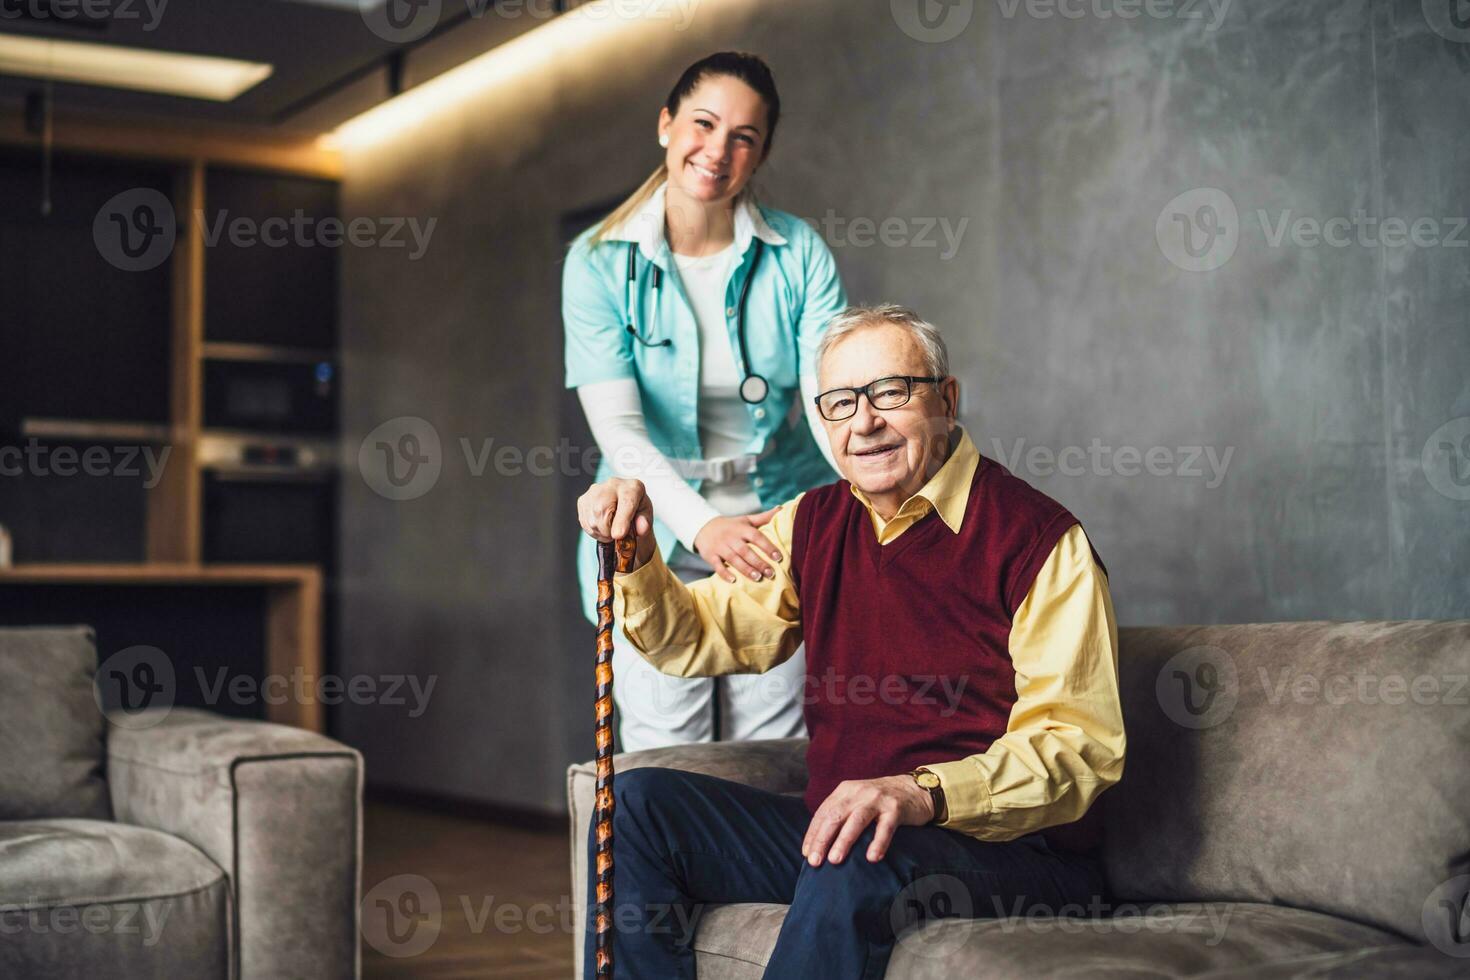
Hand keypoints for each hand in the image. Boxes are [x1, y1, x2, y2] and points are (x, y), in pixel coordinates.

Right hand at [576, 478, 656, 569]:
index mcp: (632, 487)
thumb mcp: (646, 517)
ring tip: (611, 530)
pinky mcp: (583, 500)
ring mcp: (594, 491)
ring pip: (592, 519)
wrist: (624, 506)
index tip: (618, 535)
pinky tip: (602, 527)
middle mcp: (612, 484)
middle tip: (617, 535)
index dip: (621, 520)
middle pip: (601, 510)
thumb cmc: (636, 511)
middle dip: (608, 529)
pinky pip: (584, 522)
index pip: (626, 502)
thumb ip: (645, 522)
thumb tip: (641, 529)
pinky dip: (593, 531)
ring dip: (601, 532)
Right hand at [693, 510, 781, 583]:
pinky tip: (734, 581)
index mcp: (741, 529)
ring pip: (733, 559)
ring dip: (746, 570)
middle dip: (759, 563)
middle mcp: (731, 537)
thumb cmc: (731, 526)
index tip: (779, 557)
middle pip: (746, 551)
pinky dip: (724, 573)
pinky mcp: (710, 555)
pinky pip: (717, 566)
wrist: (703, 526)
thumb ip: (763, 517)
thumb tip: (781, 508)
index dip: (768, 547)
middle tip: (771, 573)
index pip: (756, 536)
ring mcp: (720, 547)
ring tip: (758, 578)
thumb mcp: (745, 520)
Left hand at [801, 776, 933, 866]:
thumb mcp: (856, 802)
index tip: (806, 854)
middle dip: (823, 839)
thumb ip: (840, 816)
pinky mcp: (895, 808)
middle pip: (835, 816)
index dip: (813, 834)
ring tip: (835, 860)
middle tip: (814, 861)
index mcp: (844, 791)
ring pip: (857, 820)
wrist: (914, 789)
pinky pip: (885, 827)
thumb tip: (819, 845)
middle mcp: (858, 792)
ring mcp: (877, 799)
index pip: (823, 813)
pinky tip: (872, 858)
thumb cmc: (879, 802)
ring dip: (844, 840)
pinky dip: (878, 842)